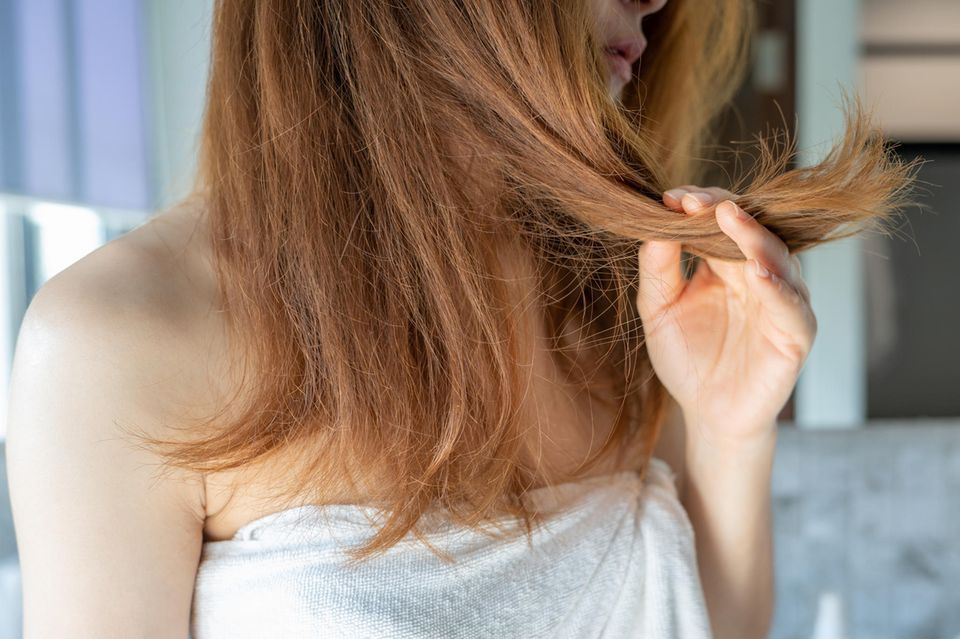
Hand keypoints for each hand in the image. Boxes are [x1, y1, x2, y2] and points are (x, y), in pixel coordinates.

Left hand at [635, 185, 816, 444]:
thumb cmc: (687, 358)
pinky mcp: (795, 335)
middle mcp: (759, 275)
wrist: (706, 413)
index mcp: (727, 263)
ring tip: (730, 219)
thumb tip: (654, 226)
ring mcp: (781, 302)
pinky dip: (778, 288)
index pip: (722, 220)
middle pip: (751, 230)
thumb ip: (657, 269)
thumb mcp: (658, 309)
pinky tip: (759, 273)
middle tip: (697, 201)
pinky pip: (792, 307)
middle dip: (725, 211)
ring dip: (755, 238)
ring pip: (777, 260)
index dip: (701, 205)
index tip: (673, 197)